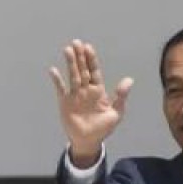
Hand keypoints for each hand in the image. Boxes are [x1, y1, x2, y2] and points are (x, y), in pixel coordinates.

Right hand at [48, 39, 133, 167]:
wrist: (88, 141)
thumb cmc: (103, 128)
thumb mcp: (115, 113)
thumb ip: (120, 96)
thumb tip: (129, 79)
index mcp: (98, 90)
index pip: (94, 71)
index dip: (91, 60)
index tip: (88, 48)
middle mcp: (86, 90)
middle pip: (82, 70)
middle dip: (79, 56)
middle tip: (76, 42)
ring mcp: (75, 95)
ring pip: (72, 76)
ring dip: (70, 63)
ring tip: (67, 50)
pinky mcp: (65, 102)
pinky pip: (60, 89)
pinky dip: (57, 80)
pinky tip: (53, 70)